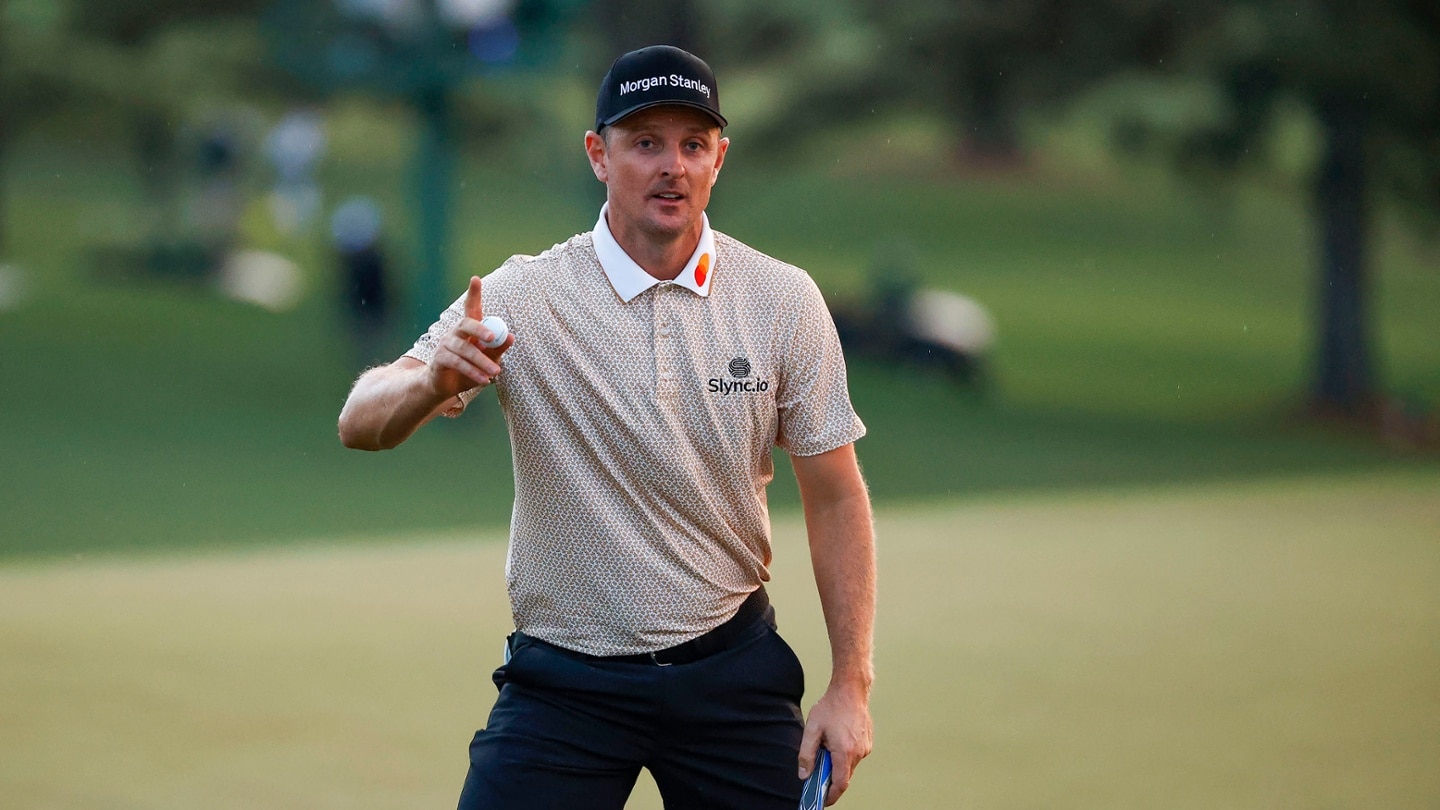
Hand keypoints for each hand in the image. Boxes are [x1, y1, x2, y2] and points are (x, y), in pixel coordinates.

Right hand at [427, 275, 513, 400]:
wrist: (447, 387)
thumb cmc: (471, 369)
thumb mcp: (489, 359)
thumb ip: (498, 348)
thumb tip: (511, 336)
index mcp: (469, 328)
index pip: (471, 307)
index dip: (473, 293)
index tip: (475, 278)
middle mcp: (455, 332)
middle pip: (466, 324)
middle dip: (480, 329)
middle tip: (492, 337)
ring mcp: (445, 344)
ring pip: (465, 349)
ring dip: (482, 361)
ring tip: (496, 372)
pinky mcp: (440, 358)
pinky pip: (457, 363)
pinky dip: (472, 372)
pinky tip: (484, 380)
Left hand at [798, 681, 872, 805]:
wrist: (850, 690)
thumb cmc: (830, 707)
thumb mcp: (812, 729)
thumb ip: (806, 754)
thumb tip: (804, 775)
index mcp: (844, 752)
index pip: (840, 784)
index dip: (831, 795)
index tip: (823, 800)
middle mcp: (858, 752)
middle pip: (845, 775)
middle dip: (831, 778)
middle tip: (818, 774)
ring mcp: (865, 747)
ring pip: (850, 765)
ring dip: (838, 763)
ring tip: (826, 748)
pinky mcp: (867, 741)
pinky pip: (855, 755)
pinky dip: (844, 754)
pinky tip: (836, 740)